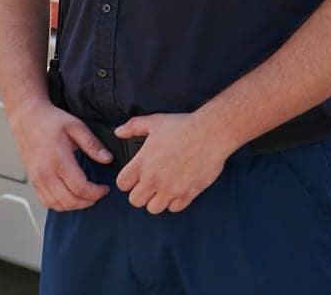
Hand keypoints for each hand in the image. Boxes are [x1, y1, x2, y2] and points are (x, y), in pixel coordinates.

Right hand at [7, 99, 112, 210]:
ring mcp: (38, 179)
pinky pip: (46, 202)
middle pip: (69, 200)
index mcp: (58, 159)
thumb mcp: (76, 126)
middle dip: (88, 201)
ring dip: (74, 205)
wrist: (27, 119)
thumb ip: (92, 144)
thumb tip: (107, 159)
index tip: (105, 188)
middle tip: (98, 194)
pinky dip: (60, 205)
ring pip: (57, 205)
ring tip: (87, 197)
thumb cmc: (49, 121)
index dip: (96, 192)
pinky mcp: (33, 181)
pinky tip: (70, 197)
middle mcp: (45, 173)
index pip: (80, 187)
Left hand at [113, 112, 234, 213]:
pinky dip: (175, 201)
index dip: (128, 181)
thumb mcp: (155, 122)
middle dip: (141, 193)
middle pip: (135, 201)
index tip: (135, 177)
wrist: (211, 133)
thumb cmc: (184, 126)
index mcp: (142, 163)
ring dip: (157, 200)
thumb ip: (133, 127)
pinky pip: (174, 208)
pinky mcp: (187, 194)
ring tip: (164, 188)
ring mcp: (170, 189)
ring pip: (153, 208)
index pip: (122, 184)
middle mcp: (153, 179)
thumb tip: (119, 132)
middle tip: (150, 185)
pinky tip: (179, 188)